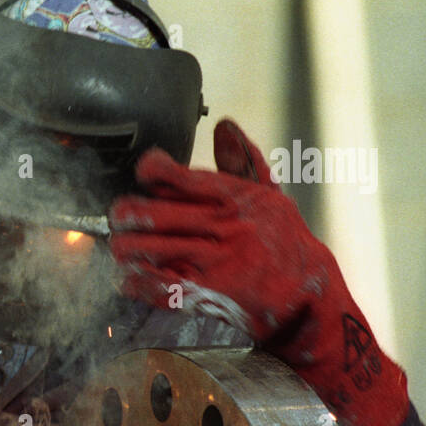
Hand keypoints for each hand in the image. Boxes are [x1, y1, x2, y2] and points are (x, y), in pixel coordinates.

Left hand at [108, 118, 407, 425]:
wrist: (305, 299)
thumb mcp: (270, 197)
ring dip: (124, 249)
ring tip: (123, 247)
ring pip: (143, 249)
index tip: (145, 174)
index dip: (152, 170)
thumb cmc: (283, 244)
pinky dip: (133, 282)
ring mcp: (210, 262)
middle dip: (124, 215)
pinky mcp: (203, 295)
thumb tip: (225, 126)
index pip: (177, 176)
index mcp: (233, 198)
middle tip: (120, 218)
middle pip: (147, 213)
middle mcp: (220, 228)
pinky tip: (130, 278)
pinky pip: (152, 285)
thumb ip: (243, 162)